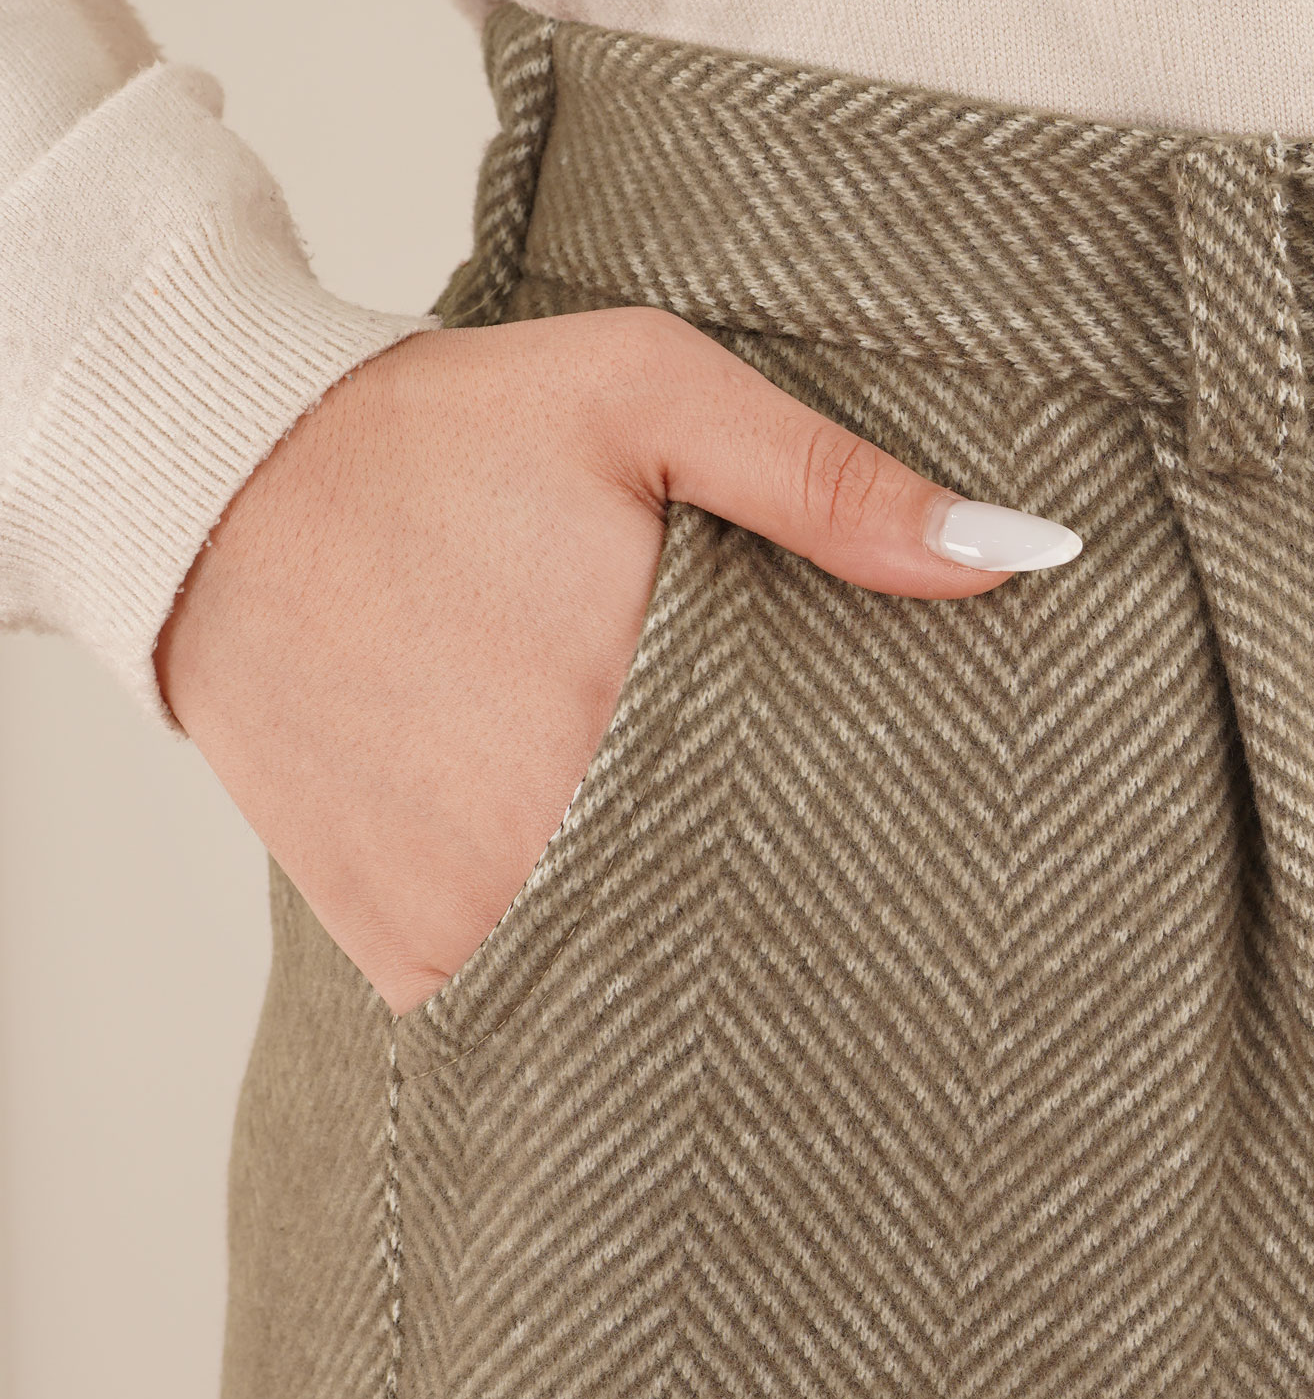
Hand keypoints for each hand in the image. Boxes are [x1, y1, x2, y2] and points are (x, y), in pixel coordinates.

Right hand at [154, 308, 1079, 1013]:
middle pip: (738, 930)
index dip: (879, 848)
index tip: (923, 843)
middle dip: (799, 911)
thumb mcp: (645, 393)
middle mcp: (547, 844)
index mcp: (629, 714)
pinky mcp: (403, 949)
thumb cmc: (441, 431)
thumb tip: (1019, 557)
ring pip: (639, 986)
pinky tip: (623, 914)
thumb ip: (829, 483)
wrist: (208, 486)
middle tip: (860, 888)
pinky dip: (587, 973)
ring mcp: (465, 913)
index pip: (818, 845)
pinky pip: (532, 1005)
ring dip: (697, 952)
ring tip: (744, 896)